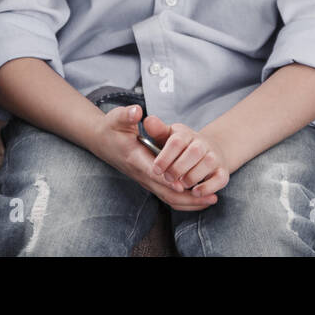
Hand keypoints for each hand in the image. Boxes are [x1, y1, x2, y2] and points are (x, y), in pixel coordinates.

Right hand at [88, 105, 215, 211]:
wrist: (102, 141)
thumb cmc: (112, 128)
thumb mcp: (116, 118)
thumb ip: (127, 115)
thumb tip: (137, 112)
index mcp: (135, 158)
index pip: (153, 172)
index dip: (169, 179)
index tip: (185, 184)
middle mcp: (141, 173)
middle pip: (165, 191)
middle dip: (188, 197)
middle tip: (211, 197)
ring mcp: (145, 179)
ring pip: (167, 197)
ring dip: (189, 202)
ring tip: (212, 200)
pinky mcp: (149, 181)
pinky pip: (167, 196)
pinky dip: (184, 200)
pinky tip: (200, 199)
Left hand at [142, 114, 230, 199]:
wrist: (208, 151)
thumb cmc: (182, 147)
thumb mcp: (168, 136)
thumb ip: (157, 130)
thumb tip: (148, 120)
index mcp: (186, 134)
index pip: (177, 141)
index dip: (165, 156)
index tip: (156, 169)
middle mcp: (202, 144)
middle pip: (194, 152)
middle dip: (178, 168)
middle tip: (168, 178)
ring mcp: (214, 157)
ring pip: (208, 163)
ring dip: (192, 177)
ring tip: (181, 184)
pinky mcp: (222, 172)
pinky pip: (219, 179)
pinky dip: (207, 187)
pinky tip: (195, 192)